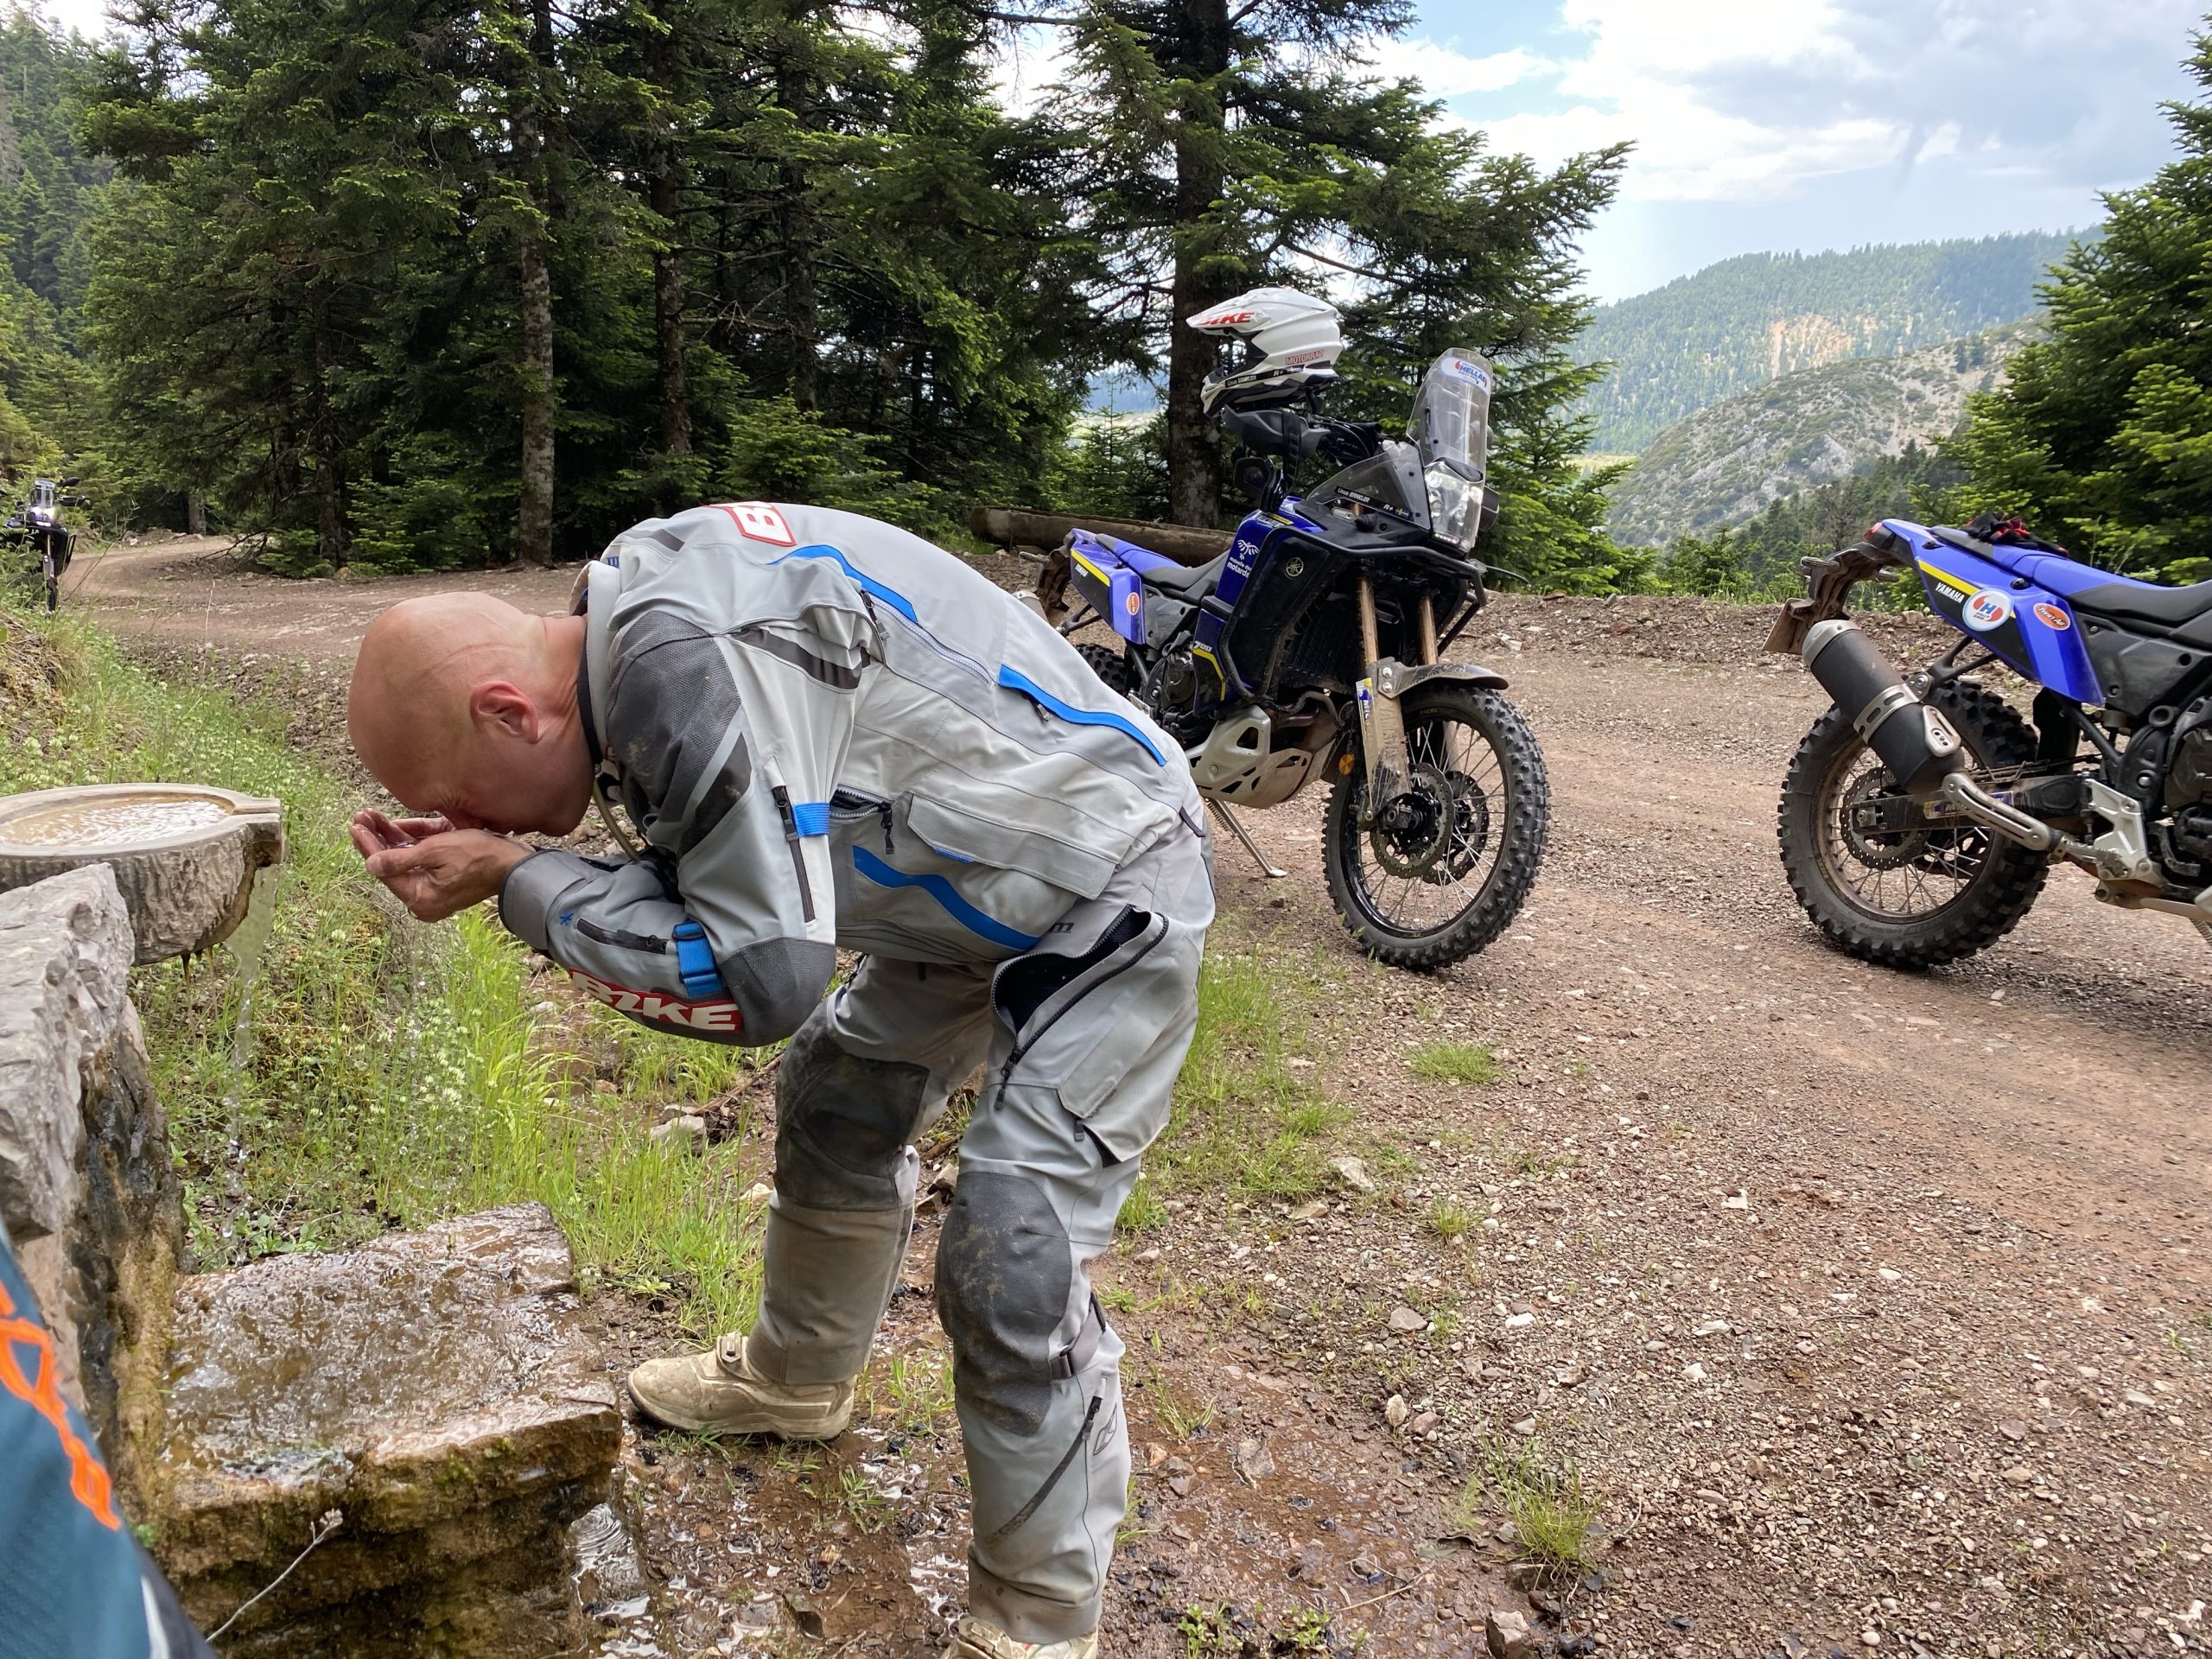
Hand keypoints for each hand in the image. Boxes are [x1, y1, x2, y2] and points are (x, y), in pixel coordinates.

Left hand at [360, 828, 532, 921]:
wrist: (514, 863)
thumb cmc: (479, 855)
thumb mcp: (436, 851)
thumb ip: (399, 859)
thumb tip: (370, 865)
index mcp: (420, 898)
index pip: (384, 870)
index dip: (368, 846)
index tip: (355, 825)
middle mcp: (423, 899)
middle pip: (391, 866)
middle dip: (377, 839)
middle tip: (362, 816)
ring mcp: (433, 891)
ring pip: (404, 861)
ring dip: (390, 838)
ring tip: (373, 816)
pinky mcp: (442, 881)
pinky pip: (419, 861)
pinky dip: (411, 843)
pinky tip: (397, 825)